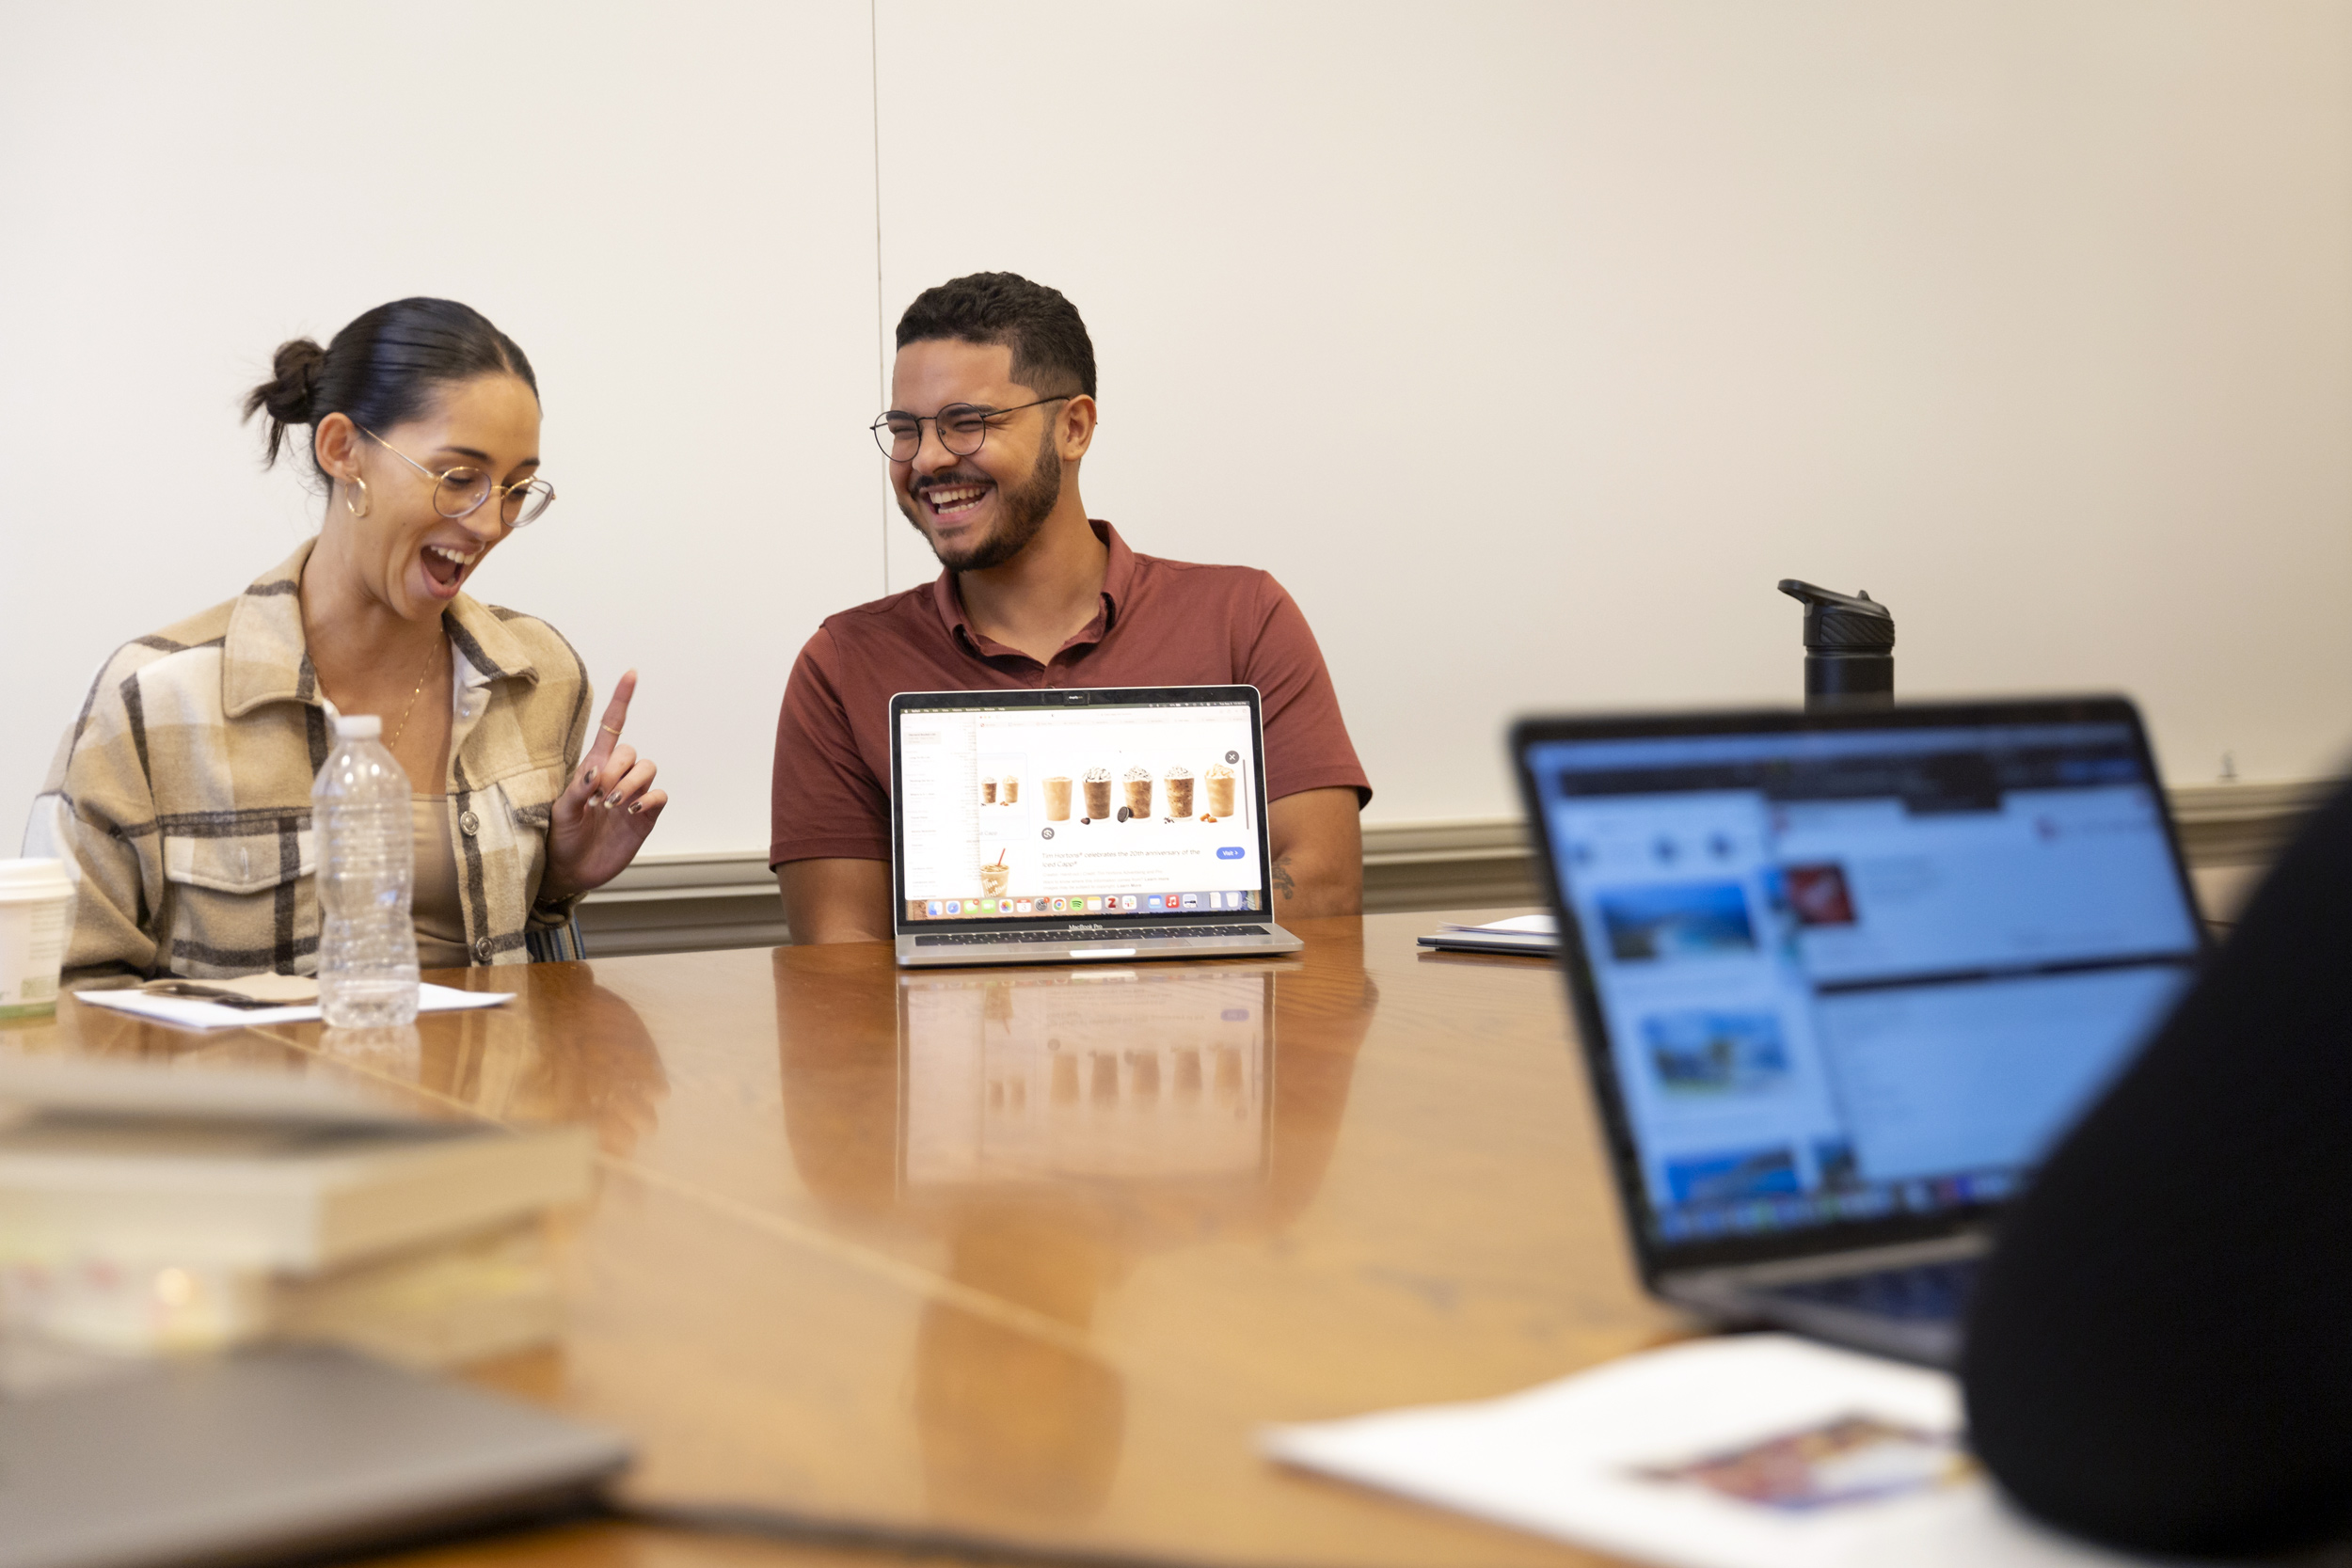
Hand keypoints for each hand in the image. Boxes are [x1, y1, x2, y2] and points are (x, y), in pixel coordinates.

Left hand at [542, 670, 667, 899]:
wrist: (569, 870)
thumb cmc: (558, 837)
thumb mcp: (559, 811)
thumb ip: (578, 789)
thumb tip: (596, 772)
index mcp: (592, 768)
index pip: (611, 727)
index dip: (622, 700)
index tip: (632, 674)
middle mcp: (616, 779)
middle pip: (632, 751)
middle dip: (618, 767)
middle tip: (601, 793)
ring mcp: (632, 798)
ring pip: (648, 769)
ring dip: (633, 782)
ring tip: (613, 804)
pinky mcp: (645, 817)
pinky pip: (659, 795)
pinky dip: (649, 799)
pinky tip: (632, 812)